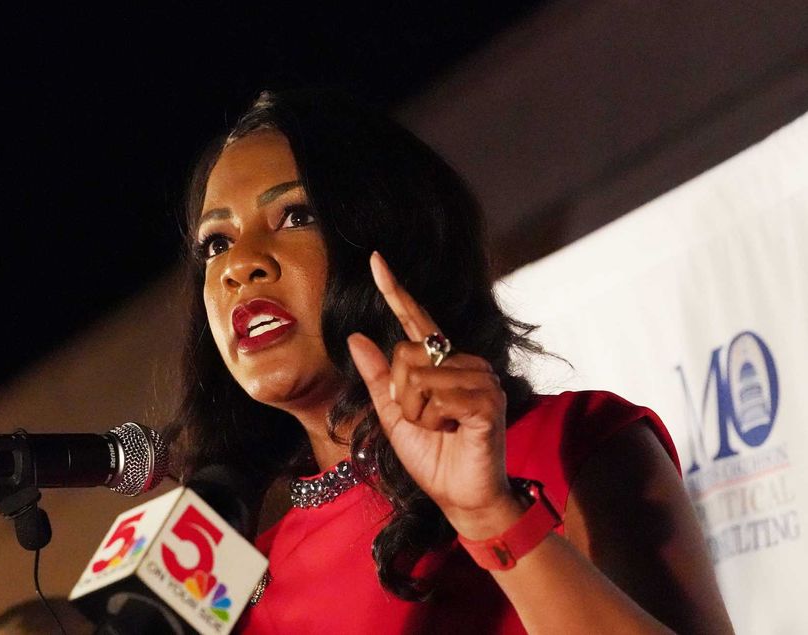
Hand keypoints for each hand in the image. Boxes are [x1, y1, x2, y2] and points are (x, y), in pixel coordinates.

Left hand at [347, 252, 523, 539]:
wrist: (460, 498)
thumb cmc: (432, 458)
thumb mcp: (393, 415)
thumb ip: (377, 377)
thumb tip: (356, 337)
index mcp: (441, 363)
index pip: (416, 319)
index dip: (395, 289)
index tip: (375, 258)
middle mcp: (465, 362)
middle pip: (405, 353)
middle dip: (400, 395)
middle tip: (423, 422)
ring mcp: (481, 379)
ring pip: (418, 377)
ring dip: (416, 413)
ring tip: (440, 430)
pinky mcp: (488, 401)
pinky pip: (438, 397)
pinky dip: (433, 421)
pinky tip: (452, 433)